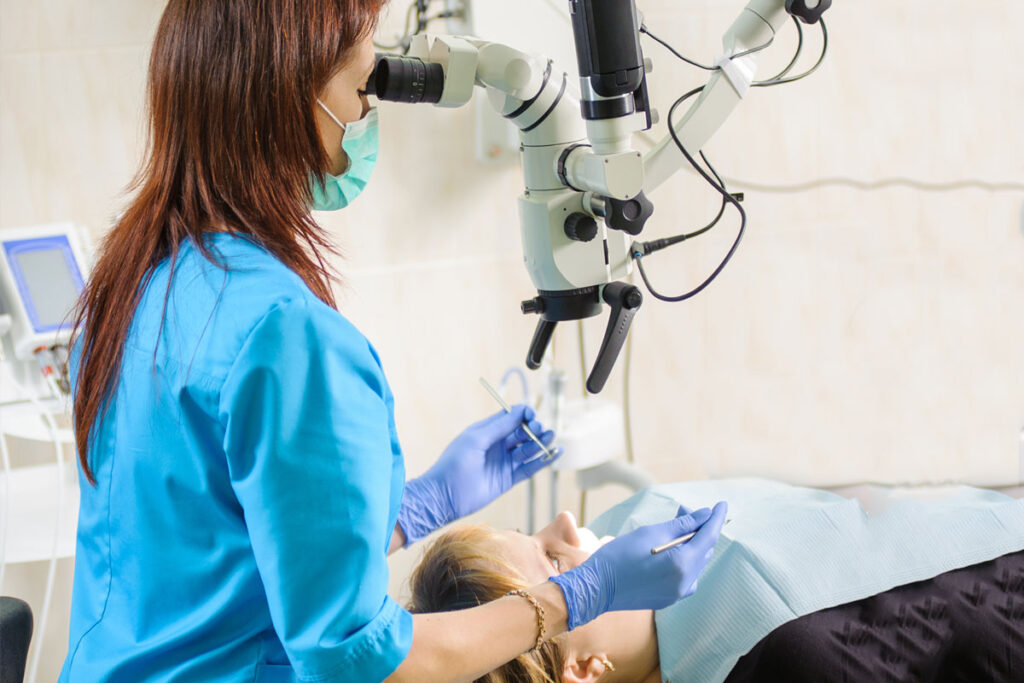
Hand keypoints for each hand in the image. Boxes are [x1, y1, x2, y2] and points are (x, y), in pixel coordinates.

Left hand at [397, 405, 557, 543]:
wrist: (444, 496)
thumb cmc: (454, 464)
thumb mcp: (476, 440)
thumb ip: (499, 427)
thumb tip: (520, 411)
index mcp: (487, 431)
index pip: (511, 417)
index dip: (523, 414)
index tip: (531, 416)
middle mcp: (497, 445)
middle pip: (523, 432)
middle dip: (534, 428)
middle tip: (539, 430)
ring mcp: (504, 462)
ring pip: (528, 449)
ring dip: (541, 442)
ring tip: (551, 438)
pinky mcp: (508, 479)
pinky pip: (530, 467)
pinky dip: (543, 460)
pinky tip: (555, 453)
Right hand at [550, 501, 727, 628]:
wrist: (596, 588)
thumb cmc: (619, 556)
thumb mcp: (650, 533)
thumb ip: (682, 525)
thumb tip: (705, 514)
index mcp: (682, 564)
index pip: (709, 536)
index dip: (716, 518)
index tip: (722, 504)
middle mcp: (685, 582)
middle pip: (704, 550)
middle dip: (699, 529)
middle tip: (683, 512)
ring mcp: (677, 594)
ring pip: (696, 564)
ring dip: (692, 544)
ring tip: (675, 529)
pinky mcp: (669, 599)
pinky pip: (687, 577)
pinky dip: (685, 561)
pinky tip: (672, 552)